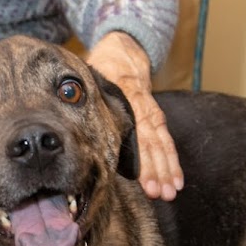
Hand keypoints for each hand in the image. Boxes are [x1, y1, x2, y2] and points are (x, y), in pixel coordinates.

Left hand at [86, 31, 182, 200]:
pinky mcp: (157, 118)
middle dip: (157, 170)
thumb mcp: (95, 80)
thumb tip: (69, 116)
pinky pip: (166, 142)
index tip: (145, 183)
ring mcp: (152, 114)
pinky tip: (176, 181)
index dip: (143, 161)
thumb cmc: (103, 71)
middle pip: (152, 144)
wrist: (123, 52)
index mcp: (128, 101)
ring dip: (167, 170)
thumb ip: (87, 100)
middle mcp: (143, 109)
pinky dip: (172, 161)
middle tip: (159, 193)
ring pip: (162, 145)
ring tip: (171, 193)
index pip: (139, 136)